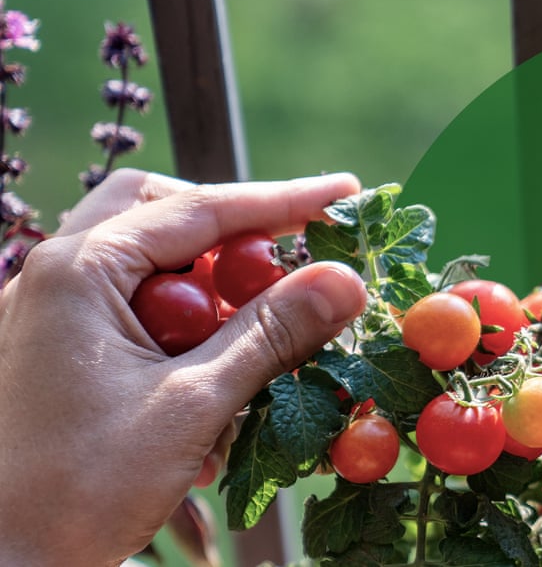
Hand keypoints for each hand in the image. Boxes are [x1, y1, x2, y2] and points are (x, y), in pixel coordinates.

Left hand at [0, 169, 367, 565]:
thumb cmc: (78, 487)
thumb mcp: (192, 405)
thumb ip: (271, 334)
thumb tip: (346, 281)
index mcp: (79, 270)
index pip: (201, 209)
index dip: (283, 201)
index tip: (346, 195)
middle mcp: (57, 276)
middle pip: (162, 216)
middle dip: (232, 238)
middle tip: (287, 269)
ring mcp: (53, 315)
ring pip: (151, 266)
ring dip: (211, 297)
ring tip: (250, 351)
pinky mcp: (60, 353)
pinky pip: (134, 313)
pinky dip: (183, 335)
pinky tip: (209, 391)